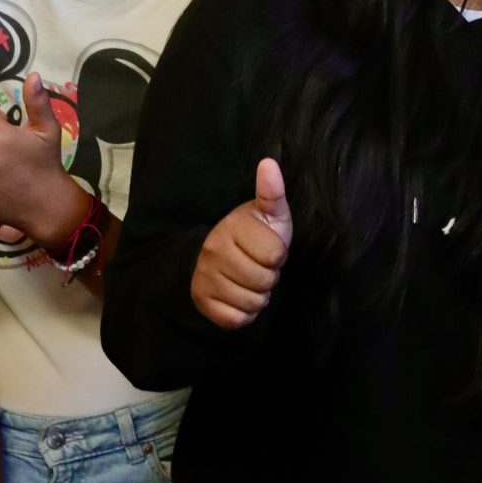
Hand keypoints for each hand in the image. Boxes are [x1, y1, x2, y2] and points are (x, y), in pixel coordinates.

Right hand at [190, 159, 292, 328]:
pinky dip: (245, 314)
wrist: (220, 258)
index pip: (275, 254)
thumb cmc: (255, 235)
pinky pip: (236, 319)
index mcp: (232, 227)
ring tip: (250, 280)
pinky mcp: (203, 302)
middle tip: (259, 266)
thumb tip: (269, 163)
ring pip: (251, 302)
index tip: (267, 248)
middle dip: (269, 277)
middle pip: (264, 281)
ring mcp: (205, 278)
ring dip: (259, 296)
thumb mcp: (269, 213)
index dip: (278, 255)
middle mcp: (213, 251)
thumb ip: (272, 192)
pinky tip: (240, 297)